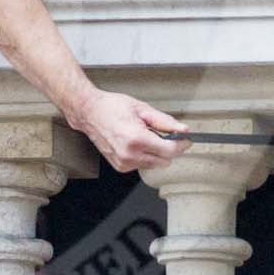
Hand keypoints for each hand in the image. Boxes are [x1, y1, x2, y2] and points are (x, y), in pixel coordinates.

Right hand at [68, 88, 186, 172]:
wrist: (89, 113)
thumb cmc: (111, 107)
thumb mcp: (142, 109)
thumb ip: (164, 121)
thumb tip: (182, 130)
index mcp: (136, 139)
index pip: (170, 151)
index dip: (180, 144)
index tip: (184, 139)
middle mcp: (130, 154)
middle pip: (165, 160)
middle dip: (167, 148)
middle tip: (159, 132)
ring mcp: (124, 163)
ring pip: (155, 164)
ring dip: (155, 152)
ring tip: (142, 135)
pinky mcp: (120, 167)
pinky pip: (142, 165)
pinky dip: (143, 156)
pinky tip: (134, 143)